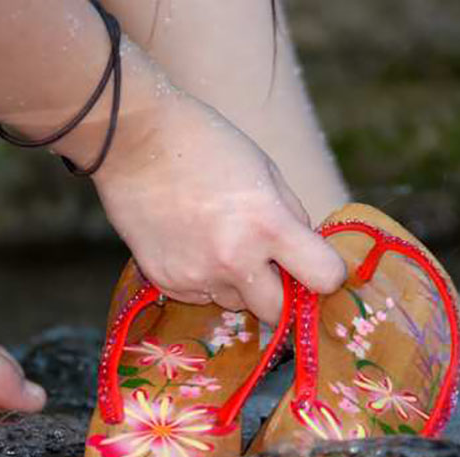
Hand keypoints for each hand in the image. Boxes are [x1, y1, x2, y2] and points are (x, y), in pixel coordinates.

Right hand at [92, 93, 345, 323]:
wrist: (133, 140)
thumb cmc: (206, 144)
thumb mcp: (266, 171)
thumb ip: (291, 219)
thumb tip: (304, 257)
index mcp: (268, 224)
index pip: (324, 278)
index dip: (326, 274)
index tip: (316, 267)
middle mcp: (234, 260)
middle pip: (279, 312)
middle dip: (281, 293)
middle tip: (270, 267)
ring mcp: (196, 275)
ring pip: (236, 303)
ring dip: (239, 284)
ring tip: (218, 241)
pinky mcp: (165, 282)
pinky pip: (200, 296)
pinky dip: (203, 279)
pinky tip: (190, 243)